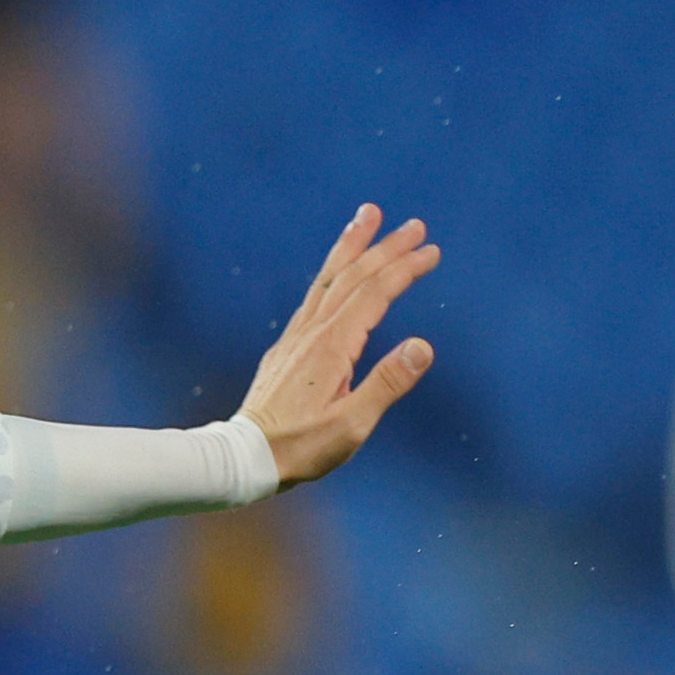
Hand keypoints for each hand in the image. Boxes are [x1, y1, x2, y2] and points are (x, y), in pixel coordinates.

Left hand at [242, 205, 441, 486]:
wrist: (244, 457)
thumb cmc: (300, 448)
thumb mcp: (352, 424)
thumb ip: (387, 383)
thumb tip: (422, 346)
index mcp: (332, 347)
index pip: (374, 294)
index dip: (404, 269)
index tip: (430, 250)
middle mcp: (312, 333)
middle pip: (352, 277)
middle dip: (385, 247)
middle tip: (414, 224)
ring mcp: (295, 338)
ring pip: (327, 280)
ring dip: (351, 247)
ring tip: (367, 217)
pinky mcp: (286, 349)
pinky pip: (313, 297)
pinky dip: (331, 274)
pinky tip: (336, 273)